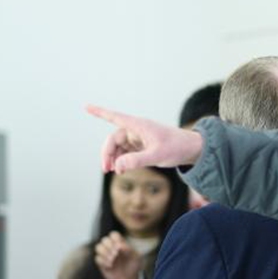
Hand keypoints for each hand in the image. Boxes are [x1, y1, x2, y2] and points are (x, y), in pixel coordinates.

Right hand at [87, 106, 204, 173]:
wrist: (191, 150)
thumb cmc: (176, 148)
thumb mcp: (157, 155)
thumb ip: (137, 161)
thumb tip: (117, 166)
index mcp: (139, 126)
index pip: (115, 117)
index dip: (100, 112)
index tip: (86, 106)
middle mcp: (136, 130)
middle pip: (113, 139)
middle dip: (107, 153)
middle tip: (106, 170)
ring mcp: (138, 138)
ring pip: (118, 147)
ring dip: (113, 158)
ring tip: (114, 171)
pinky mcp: (141, 146)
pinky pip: (126, 152)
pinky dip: (121, 160)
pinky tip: (121, 170)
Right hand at [94, 232, 144, 278]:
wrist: (130, 278)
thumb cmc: (134, 265)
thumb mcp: (136, 257)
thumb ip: (129, 250)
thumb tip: (119, 245)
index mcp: (120, 243)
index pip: (113, 235)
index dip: (115, 238)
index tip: (120, 247)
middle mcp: (112, 248)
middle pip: (104, 240)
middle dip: (109, 246)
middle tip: (116, 254)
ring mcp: (106, 255)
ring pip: (98, 247)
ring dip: (105, 253)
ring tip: (113, 260)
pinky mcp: (102, 263)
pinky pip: (97, 258)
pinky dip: (103, 261)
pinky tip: (110, 266)